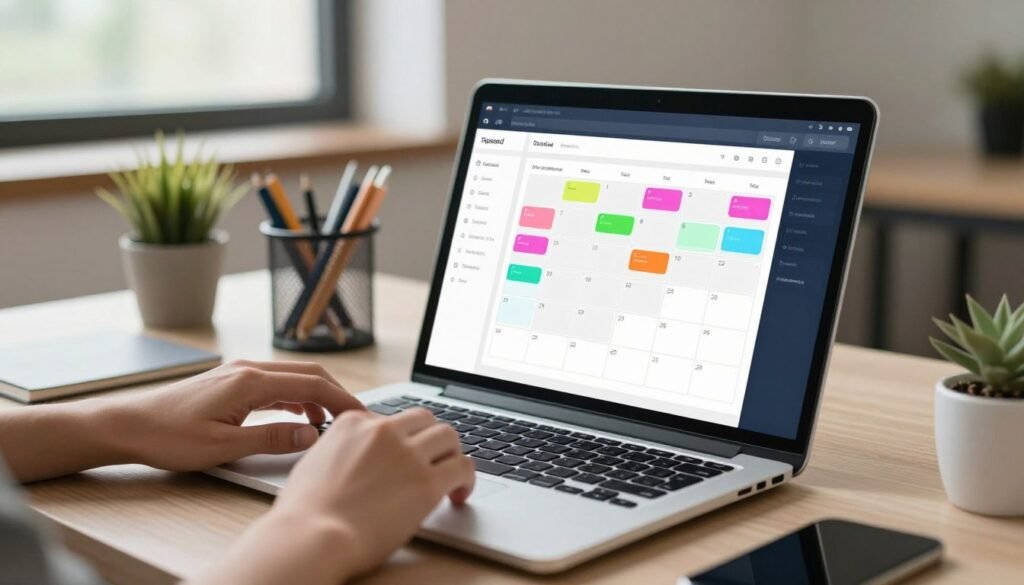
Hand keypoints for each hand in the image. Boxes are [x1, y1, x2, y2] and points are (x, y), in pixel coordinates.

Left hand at [117, 359, 364, 470]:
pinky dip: (296, 397)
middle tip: (355, 419)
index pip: (313, 386)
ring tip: (330, 424)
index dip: (342, 401)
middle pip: (308, 375)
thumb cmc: (168, 436)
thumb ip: (271, 438)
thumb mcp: (223, 447)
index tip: (362, 417)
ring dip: (316, 397)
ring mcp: (239, 373)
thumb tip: (311, 435)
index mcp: (251, 381)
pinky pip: (276, 383)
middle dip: (336, 395)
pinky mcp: (231, 381)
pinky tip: (299, 416)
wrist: (127, 425)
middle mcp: (248, 369)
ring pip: (293, 378)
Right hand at [269, 407, 475, 580]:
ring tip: (450, 477)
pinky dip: (466, 479)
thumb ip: (339, 451)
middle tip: (433, 461)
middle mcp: (383, 430)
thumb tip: (352, 459)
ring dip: (451, 454)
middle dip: (430, 439)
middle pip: (424, 420)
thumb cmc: (305, 513)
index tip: (402, 457)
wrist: (312, 536)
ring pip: (448, 436)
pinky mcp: (427, 482)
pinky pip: (463, 467)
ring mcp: (407, 454)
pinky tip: (458, 495)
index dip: (400, 440)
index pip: (390, 420)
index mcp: (353, 422)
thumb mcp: (313, 463)